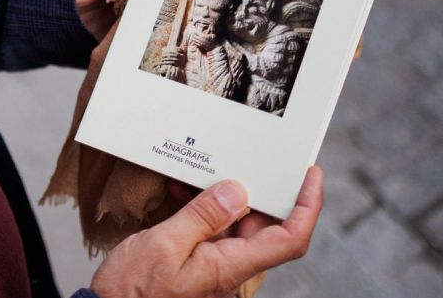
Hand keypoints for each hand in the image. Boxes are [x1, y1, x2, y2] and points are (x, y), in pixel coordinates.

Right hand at [90, 167, 323, 297]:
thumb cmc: (133, 290)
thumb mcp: (164, 244)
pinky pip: (212, 230)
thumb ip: (202, 217)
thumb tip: (237, 191)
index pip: (289, 238)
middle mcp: (230, 267)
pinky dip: (203, 208)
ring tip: (207, 169)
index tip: (309, 174)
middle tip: (254, 158)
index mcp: (231, 266)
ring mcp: (214, 265)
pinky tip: (183, 190)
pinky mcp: (196, 262)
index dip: (307, 206)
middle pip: (266, 227)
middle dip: (261, 191)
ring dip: (225, 196)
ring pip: (238, 226)